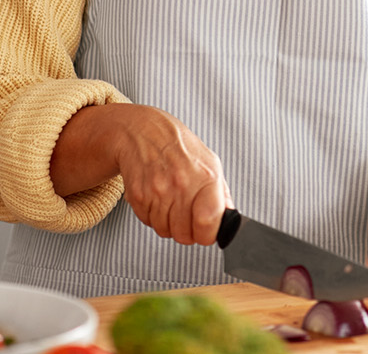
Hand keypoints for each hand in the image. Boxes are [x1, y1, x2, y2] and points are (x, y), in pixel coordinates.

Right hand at [114, 106, 230, 245]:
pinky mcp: (138, 196)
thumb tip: (230, 220)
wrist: (144, 131)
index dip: (208, 233)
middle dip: (187, 230)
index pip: (207, 224)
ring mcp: (157, 191)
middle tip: (186, 214)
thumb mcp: (210, 163)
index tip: (206, 229)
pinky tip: (156, 197)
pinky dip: (152, 215)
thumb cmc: (179, 147)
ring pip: (165, 231)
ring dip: (168, 222)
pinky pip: (148, 222)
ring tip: (170, 201)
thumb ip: (222, 195)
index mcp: (205, 178)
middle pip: (184, 235)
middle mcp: (181, 185)